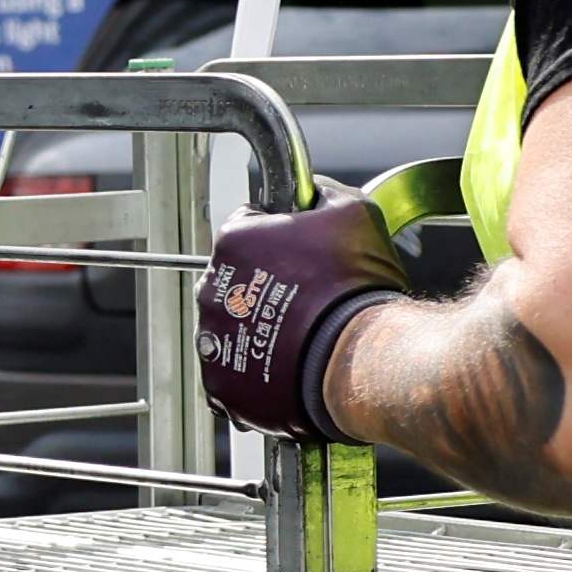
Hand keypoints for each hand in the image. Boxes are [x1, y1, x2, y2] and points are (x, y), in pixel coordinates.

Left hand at [196, 188, 420, 436]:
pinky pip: (231, 372)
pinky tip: (284, 367)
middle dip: (262, 285)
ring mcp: (213, 338)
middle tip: (303, 298)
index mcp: (235, 239)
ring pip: (229, 326)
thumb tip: (311, 189)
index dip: (277, 236)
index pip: (247, 226)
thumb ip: (323, 192)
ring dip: (255, 328)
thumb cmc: (355, 286)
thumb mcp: (353, 211)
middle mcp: (212, 288)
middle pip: (235, 279)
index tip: (299, 253)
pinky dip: (252, 372)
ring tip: (297, 337)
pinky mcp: (220, 382)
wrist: (358, 357)